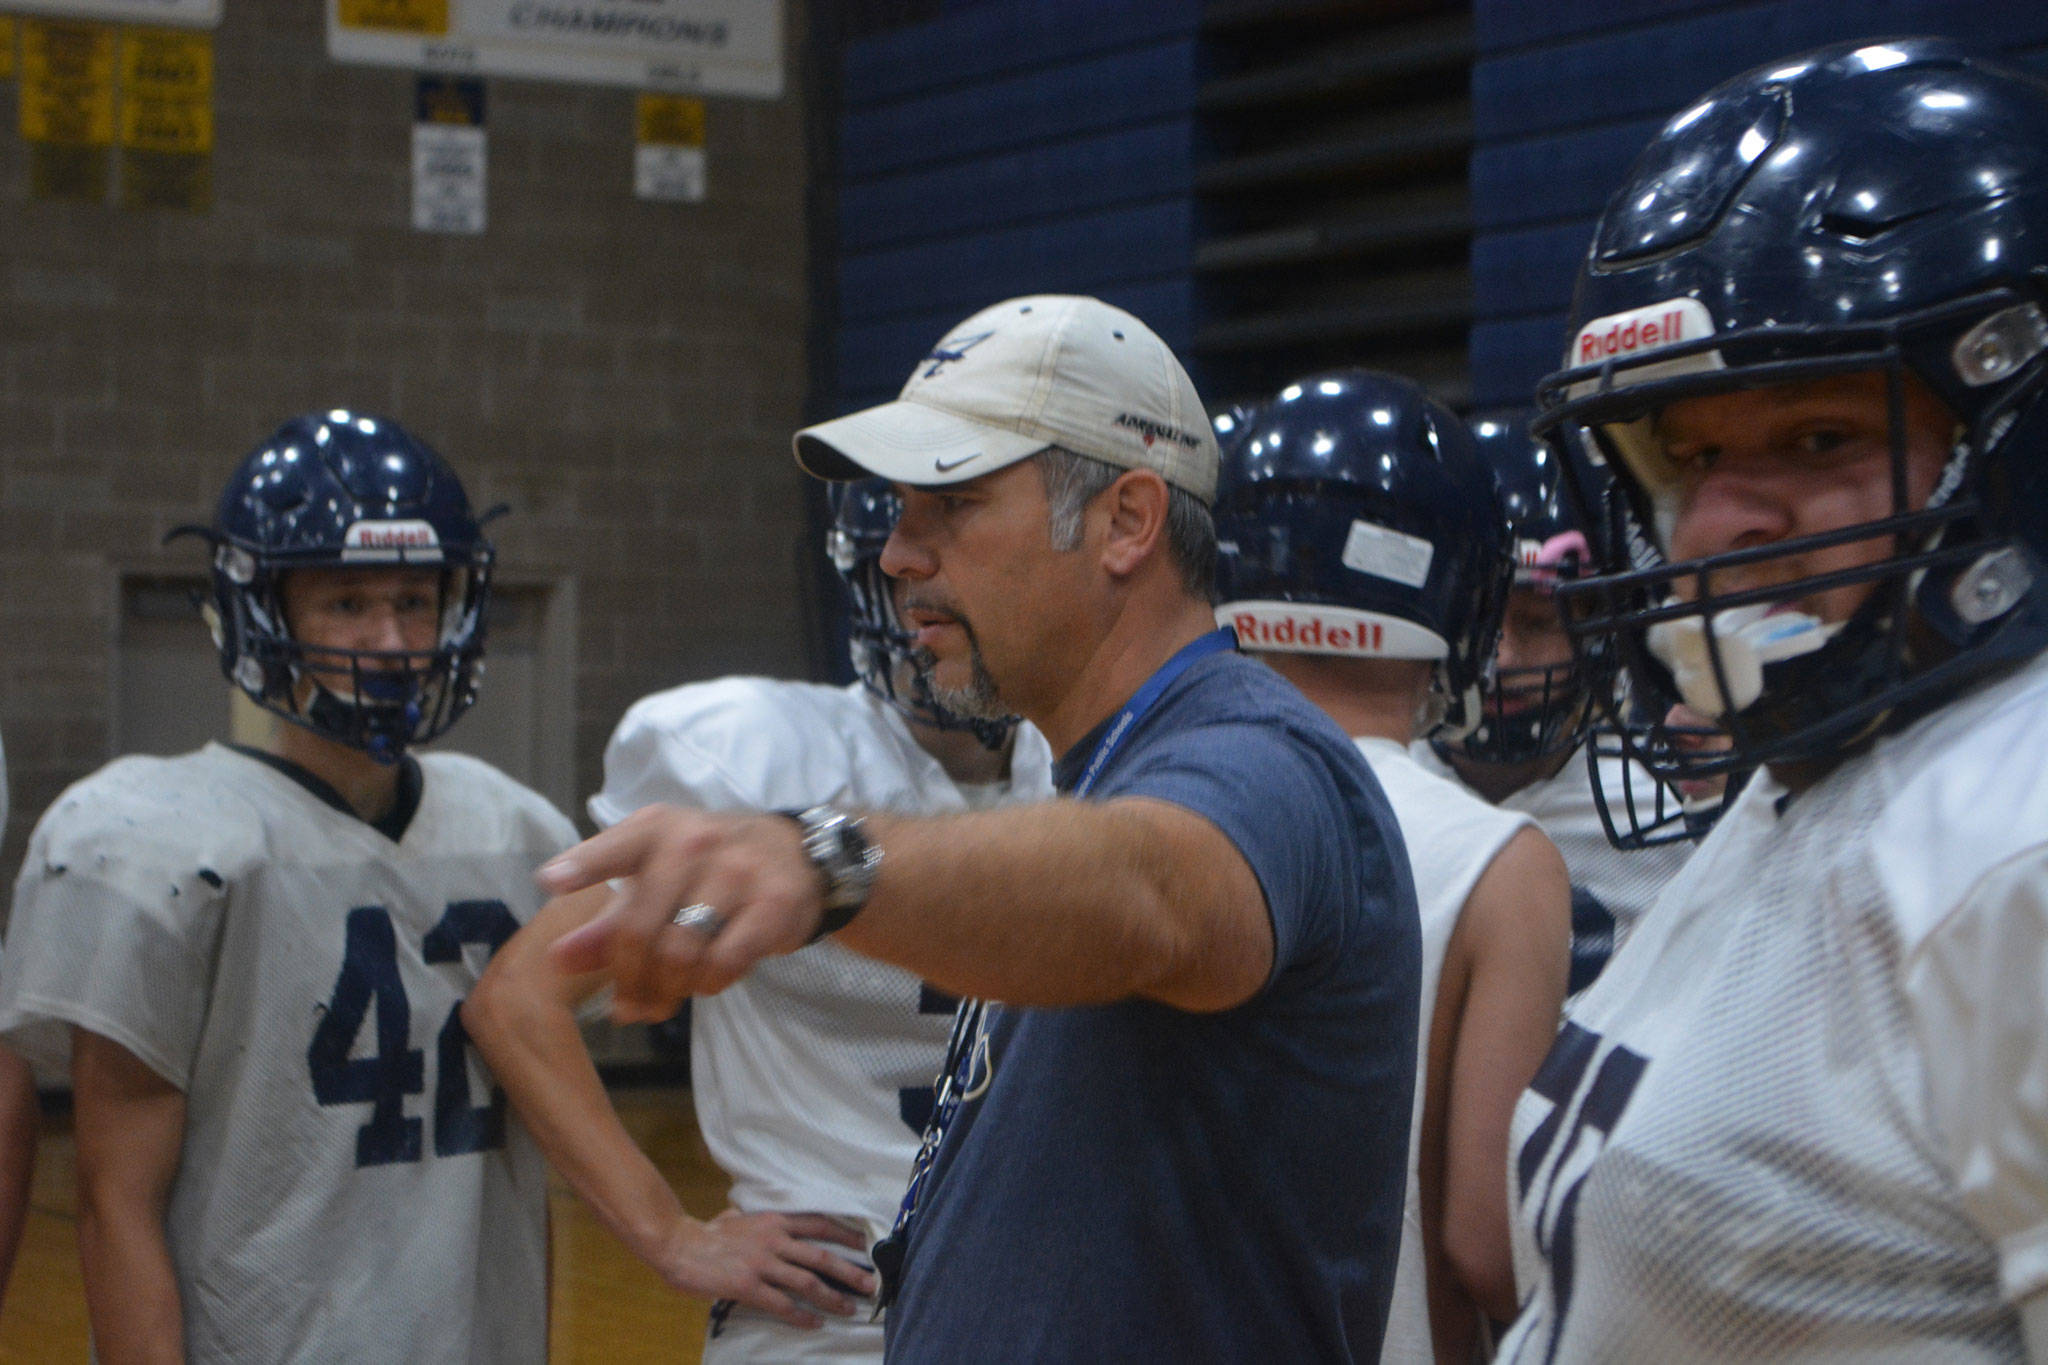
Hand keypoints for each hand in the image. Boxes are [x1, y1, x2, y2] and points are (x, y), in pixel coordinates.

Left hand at [540, 806, 825, 1020]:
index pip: (616, 848)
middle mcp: (695, 842)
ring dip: (667, 989)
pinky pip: (724, 963)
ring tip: (666, 998)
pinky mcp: (772, 904)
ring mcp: (737, 871)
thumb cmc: (710, 868)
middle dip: (628, 979)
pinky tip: (706, 981)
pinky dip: (707, 985)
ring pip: (680, 952)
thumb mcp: (658, 879)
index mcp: (656, 830)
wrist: (798, 857)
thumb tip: (558, 960)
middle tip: (629, 1004)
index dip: (583, 866)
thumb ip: (607, 920)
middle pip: (640, 929)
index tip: (550, 881)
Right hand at [660, 1209, 876, 1328]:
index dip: (846, 1235)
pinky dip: (801, 1315)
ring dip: (832, 1298)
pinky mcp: (748, 1286)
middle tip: (871, 1285)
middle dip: (850, 1272)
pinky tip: (814, 1323)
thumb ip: (761, 1220)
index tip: (866, 1245)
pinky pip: (782, 1304)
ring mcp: (762, 1263)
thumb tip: (772, 1221)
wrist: (679, 1245)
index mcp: (774, 1221)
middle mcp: (773, 1239)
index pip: (819, 1224)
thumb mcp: (741, 1216)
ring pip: (807, 1282)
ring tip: (849, 1309)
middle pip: (821, 1256)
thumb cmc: (708, 1232)